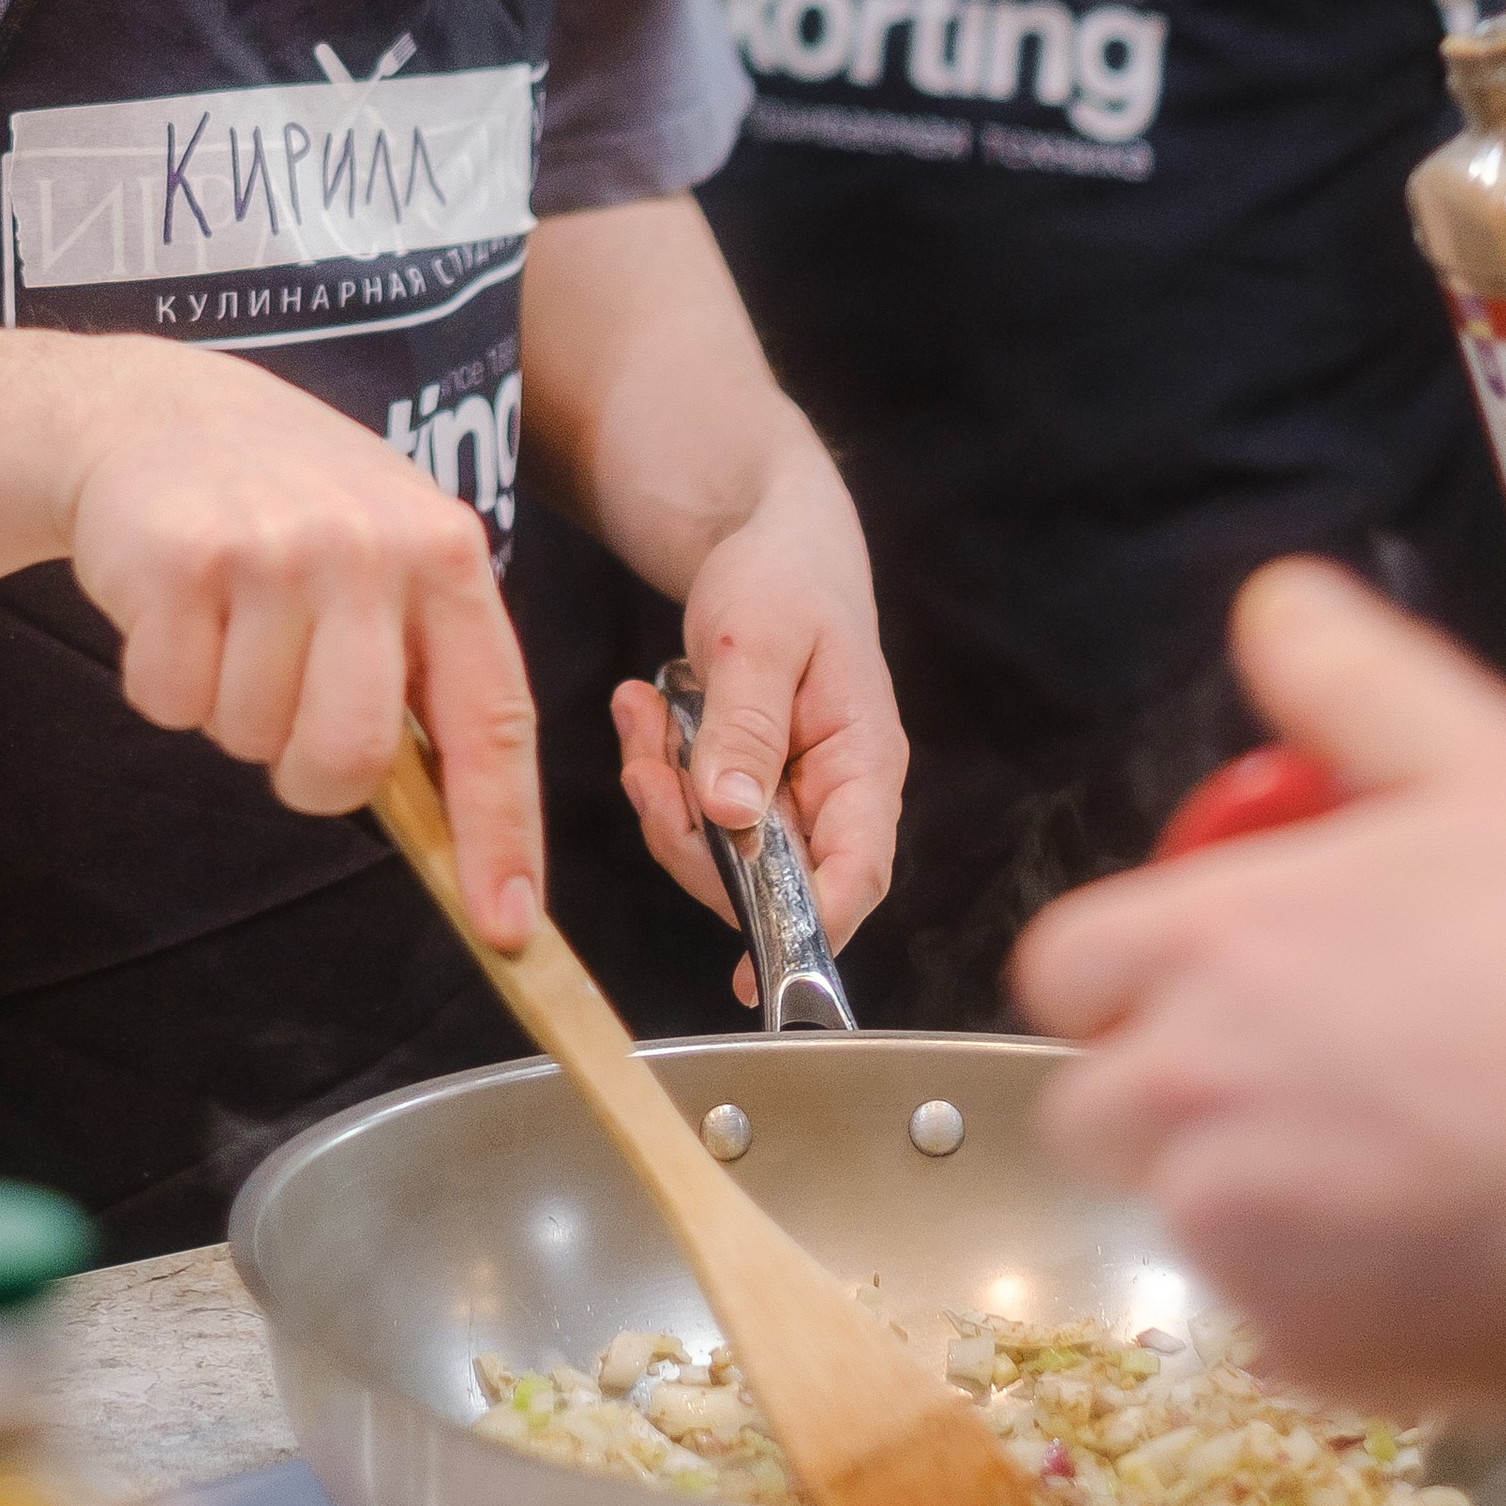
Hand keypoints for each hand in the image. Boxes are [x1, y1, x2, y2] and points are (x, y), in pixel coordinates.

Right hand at [65, 343, 541, 950]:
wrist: (159, 408)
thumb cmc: (290, 502)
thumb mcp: (387, 550)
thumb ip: (423, 665)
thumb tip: (462, 833)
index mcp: (444, 552)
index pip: (491, 718)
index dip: (501, 832)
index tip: (507, 924)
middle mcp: (369, 547)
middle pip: (351, 757)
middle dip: (309, 773)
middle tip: (285, 711)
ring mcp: (272, 549)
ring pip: (250, 737)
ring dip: (230, 710)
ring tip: (230, 622)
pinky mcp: (179, 559)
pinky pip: (170, 703)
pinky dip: (162, 682)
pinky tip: (176, 606)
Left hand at [608, 425, 905, 984]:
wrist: (765, 536)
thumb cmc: (784, 577)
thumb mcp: (760, 639)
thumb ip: (748, 727)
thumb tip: (733, 821)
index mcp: (864, 763)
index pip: (856, 874)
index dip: (812, 928)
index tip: (754, 968)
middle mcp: (832, 794)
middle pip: (768, 880)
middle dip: (692, 839)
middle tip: (648, 765)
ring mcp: (786, 794)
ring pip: (717, 853)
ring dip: (663, 795)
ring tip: (642, 713)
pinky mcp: (743, 785)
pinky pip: (691, 814)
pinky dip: (655, 770)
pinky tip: (642, 708)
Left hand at [1015, 559, 1505, 1413]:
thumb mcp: (1480, 760)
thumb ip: (1347, 675)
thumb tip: (1272, 609)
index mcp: (1205, 947)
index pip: (1066, 966)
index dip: (1130, 966)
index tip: (1206, 967)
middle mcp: (1190, 1095)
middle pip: (1097, 1104)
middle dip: (1170, 1087)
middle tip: (1298, 1065)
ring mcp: (1245, 1238)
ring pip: (1189, 1217)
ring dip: (1254, 1192)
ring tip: (1390, 1157)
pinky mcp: (1315, 1352)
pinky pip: (1274, 1325)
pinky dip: (1328, 1298)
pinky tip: (1426, 1245)